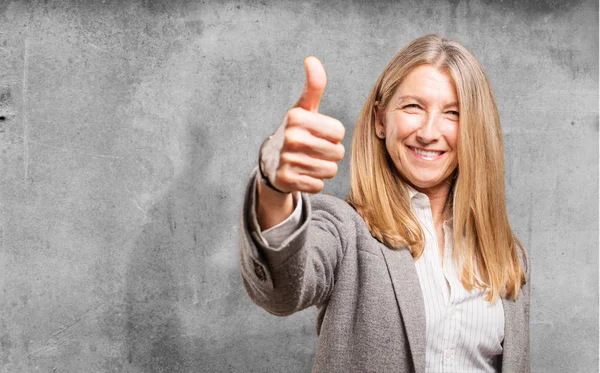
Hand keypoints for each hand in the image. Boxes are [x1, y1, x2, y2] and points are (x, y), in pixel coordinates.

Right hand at [261, 56, 344, 193]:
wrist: (270, 161)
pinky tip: (302, 173)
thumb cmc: (295, 131)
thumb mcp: (303, 108)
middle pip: (337, 152)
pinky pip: (318, 185)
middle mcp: (291, 137)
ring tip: (309, 161)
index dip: (333, 135)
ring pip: (330, 170)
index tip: (318, 133)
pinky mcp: (287, 180)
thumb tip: (311, 59)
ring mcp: (288, 160)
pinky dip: (314, 182)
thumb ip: (313, 86)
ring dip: (323, 168)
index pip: (339, 132)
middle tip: (314, 149)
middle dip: (330, 153)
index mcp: (297, 117)